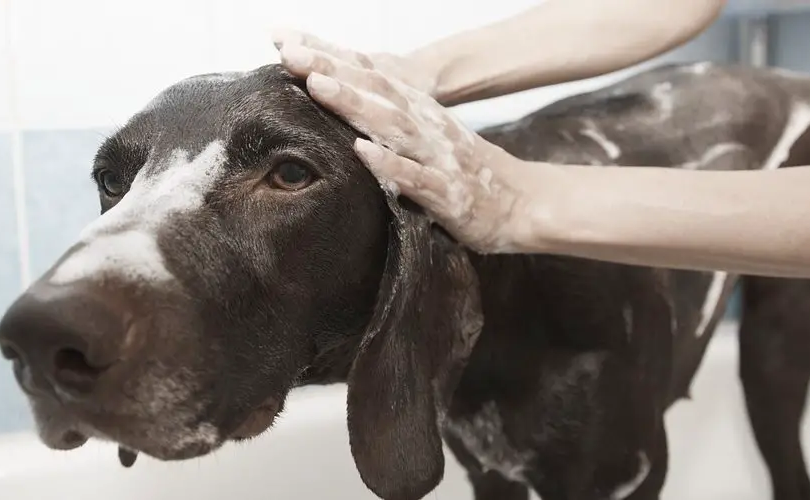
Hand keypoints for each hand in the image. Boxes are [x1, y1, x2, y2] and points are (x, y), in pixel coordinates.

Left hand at [272, 30, 533, 252]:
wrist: (524, 202)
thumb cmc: (468, 172)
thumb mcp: (427, 137)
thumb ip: (390, 120)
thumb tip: (344, 104)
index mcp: (418, 112)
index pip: (370, 77)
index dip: (330, 57)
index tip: (286, 42)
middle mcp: (426, 127)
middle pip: (376, 91)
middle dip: (333, 70)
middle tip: (290, 53)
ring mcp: (438, 157)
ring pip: (393, 125)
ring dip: (355, 104)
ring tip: (318, 86)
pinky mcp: (449, 193)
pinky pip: (416, 178)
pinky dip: (390, 164)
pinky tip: (362, 152)